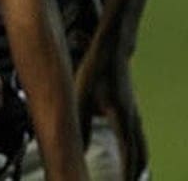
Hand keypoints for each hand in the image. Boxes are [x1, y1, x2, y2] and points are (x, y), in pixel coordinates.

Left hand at [75, 45, 147, 179]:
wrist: (112, 50)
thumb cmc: (96, 70)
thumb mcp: (82, 94)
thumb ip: (81, 121)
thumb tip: (77, 145)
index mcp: (122, 119)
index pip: (129, 155)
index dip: (127, 175)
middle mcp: (132, 120)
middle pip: (140, 155)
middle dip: (135, 174)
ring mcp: (134, 115)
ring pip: (142, 147)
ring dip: (137, 164)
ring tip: (128, 177)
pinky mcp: (131, 111)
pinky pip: (138, 138)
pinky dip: (136, 152)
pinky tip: (127, 154)